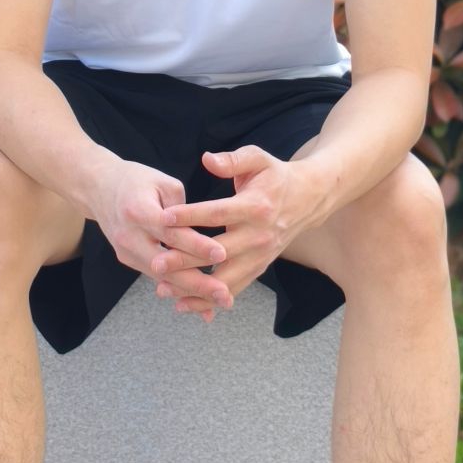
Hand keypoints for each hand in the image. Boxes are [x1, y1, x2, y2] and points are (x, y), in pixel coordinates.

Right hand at [90, 157, 232, 316]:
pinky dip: (179, 288)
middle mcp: (129, 235)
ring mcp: (125, 251)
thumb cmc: (136, 181)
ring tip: (221, 299)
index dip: (197, 245)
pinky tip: (202, 301)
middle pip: (166, 264)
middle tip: (225, 294)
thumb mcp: (162, 182)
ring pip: (163, 277)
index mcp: (138, 210)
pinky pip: (157, 276)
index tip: (222, 254)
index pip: (172, 232)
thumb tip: (202, 239)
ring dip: (192, 291)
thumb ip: (184, 210)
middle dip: (198, 282)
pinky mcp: (127, 260)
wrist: (98, 187)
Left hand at [152, 144, 321, 322]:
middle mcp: (259, 235)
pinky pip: (233, 288)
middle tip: (156, 263)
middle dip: (185, 259)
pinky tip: (184, 304)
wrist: (307, 199)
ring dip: (193, 287)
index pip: (218, 213)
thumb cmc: (275, 177)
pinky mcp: (259, 268)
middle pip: (217, 251)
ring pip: (224, 278)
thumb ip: (233, 160)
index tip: (164, 218)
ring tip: (163, 289)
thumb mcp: (258, 159)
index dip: (191, 215)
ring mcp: (260, 256)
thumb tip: (207, 159)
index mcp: (256, 206)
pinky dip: (209, 299)